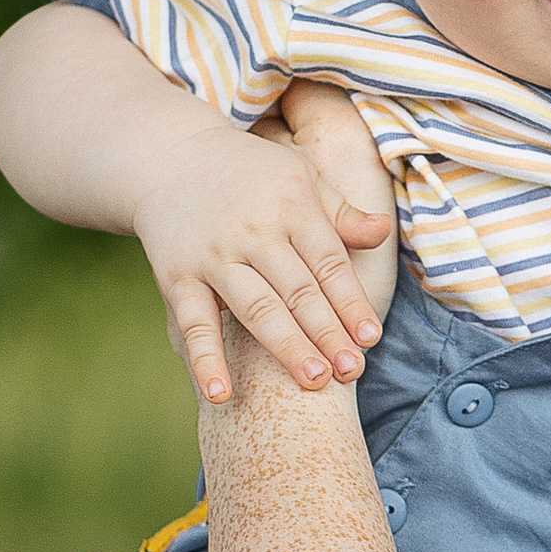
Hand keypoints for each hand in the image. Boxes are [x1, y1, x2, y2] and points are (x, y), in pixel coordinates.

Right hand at [131, 100, 396, 403]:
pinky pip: (194, 323)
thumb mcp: (300, 177)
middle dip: (327, 333)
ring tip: (314, 383)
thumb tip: (381, 232)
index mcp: (292, 207)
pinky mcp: (177, 275)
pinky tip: (220, 394)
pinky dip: (205, 360)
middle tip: (351, 372)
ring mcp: (214, 255)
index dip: (351, 302)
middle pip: (298, 291)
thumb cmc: (250, 173)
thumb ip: (340, 212)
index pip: (329, 263)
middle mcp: (254, 232)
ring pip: (256, 308)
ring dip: (286, 347)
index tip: (371, 338)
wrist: (169, 157)